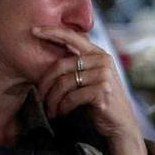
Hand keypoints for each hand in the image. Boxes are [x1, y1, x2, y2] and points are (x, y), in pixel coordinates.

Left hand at [33, 26, 144, 154]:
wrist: (120, 123)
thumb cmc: (100, 101)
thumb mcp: (91, 77)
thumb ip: (78, 65)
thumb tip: (48, 58)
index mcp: (98, 53)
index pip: (72, 36)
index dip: (52, 31)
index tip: (34, 30)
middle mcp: (103, 60)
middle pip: (61, 64)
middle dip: (45, 83)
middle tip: (40, 97)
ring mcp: (104, 75)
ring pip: (64, 82)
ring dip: (53, 99)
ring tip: (50, 109)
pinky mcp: (102, 91)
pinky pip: (72, 97)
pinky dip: (62, 107)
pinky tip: (61, 112)